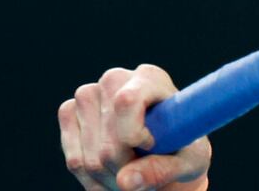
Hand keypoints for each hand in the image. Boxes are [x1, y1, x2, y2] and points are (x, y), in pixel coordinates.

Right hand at [58, 65, 210, 190]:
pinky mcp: (69, 111)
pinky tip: (112, 173)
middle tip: (145, 172)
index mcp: (151, 78)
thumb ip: (162, 170)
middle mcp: (116, 79)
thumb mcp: (188, 162)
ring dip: (110, 177)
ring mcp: (88, 94)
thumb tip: (125, 181)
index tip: (151, 146)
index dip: (134, 135)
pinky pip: (74, 159)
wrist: (163, 150)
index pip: (127, 101)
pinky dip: (91, 178)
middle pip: (108, 140)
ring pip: (89, 157)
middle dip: (126, 168)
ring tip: (131, 172)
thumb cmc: (182, 150)